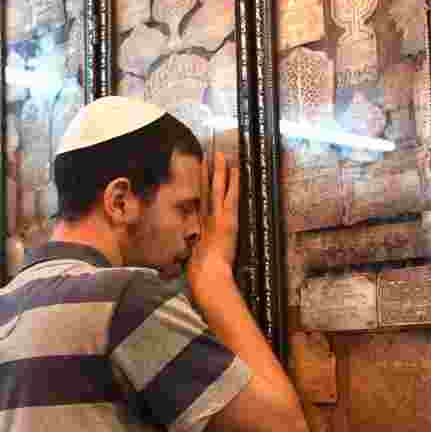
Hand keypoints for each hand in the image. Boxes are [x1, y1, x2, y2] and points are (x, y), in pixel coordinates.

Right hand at [186, 151, 239, 297]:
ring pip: (217, 189)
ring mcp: (216, 217)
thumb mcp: (195, 258)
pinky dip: (233, 183)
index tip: (199, 170)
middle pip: (205, 190)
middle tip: (209, 155)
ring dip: (219, 171)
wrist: (207, 276)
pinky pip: (230, 196)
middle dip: (207, 172)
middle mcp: (204, 218)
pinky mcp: (226, 219)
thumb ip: (195, 248)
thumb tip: (196, 240)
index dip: (199, 185)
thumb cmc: (201, 273)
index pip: (199, 201)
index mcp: (197, 227)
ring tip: (221, 155)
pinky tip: (236, 170)